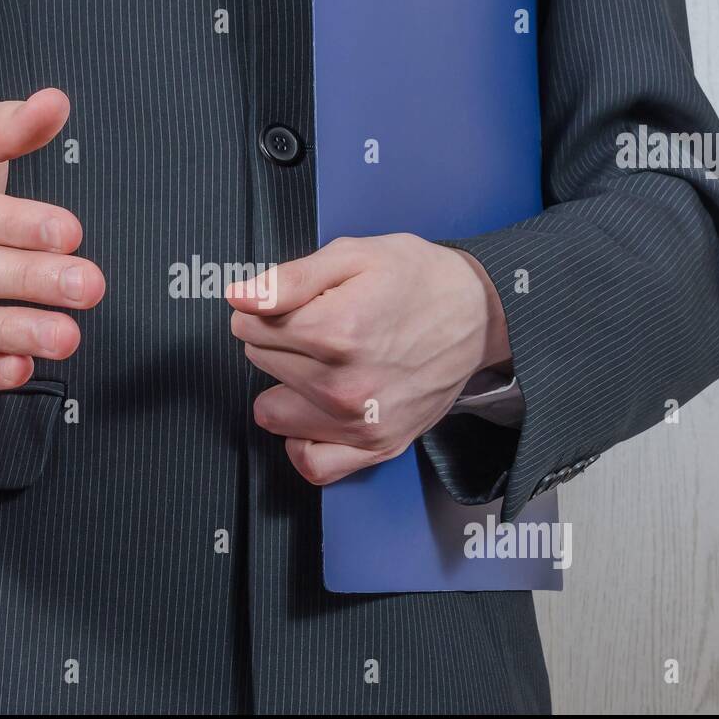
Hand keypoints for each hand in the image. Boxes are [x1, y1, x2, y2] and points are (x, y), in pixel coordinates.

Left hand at [227, 234, 509, 484]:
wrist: (478, 313)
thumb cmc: (419, 281)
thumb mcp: (354, 255)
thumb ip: (289, 279)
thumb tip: (241, 297)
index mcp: (336, 331)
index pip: (248, 325)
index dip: (265, 307)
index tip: (293, 302)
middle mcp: (345, 385)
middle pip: (259, 362)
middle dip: (279, 340)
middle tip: (323, 324)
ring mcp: (360, 424)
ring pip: (271, 410)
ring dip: (287, 387)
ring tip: (323, 364)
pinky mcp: (376, 448)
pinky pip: (311, 463)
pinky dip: (305, 440)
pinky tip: (316, 412)